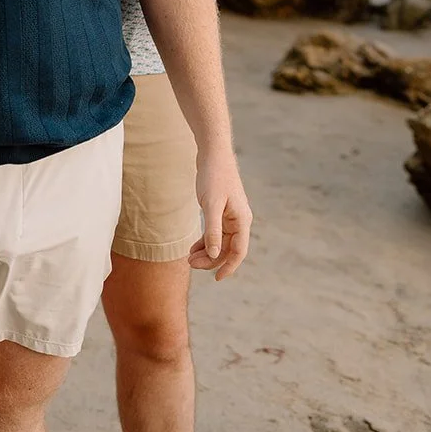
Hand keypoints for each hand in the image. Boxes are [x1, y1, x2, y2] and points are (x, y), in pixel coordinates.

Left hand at [189, 149, 251, 280]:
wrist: (213, 152)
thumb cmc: (214, 176)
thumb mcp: (211, 204)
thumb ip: (212, 231)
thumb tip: (213, 255)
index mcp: (242, 220)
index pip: (238, 252)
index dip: (228, 267)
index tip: (216, 279)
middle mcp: (239, 220)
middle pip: (227, 248)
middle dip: (210, 259)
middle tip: (190, 263)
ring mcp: (231, 215)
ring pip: (220, 242)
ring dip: (206, 251)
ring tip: (189, 258)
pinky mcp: (221, 210)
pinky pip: (215, 232)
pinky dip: (205, 240)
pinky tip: (193, 246)